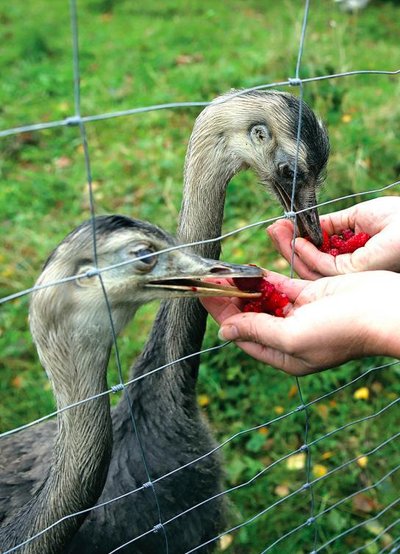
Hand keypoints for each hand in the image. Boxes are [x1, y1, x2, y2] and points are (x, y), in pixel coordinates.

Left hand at [201, 270, 399, 374]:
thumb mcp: (293, 337)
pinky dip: (264, 279)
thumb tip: (225, 332)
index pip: (244, 335)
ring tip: (221, 274)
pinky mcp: (311, 295)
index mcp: (285, 355)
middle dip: (230, 301)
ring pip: (264, 300)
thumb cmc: (343, 330)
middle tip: (207, 281)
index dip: (222, 317)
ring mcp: (301, 315)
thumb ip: (258, 331)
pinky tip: (246, 271)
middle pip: (251, 317)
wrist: (384, 309)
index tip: (202, 297)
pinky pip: (281, 286)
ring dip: (244, 288)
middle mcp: (290, 336)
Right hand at [267, 197, 399, 278]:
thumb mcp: (356, 217)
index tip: (283, 226)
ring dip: (289, 248)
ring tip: (276, 230)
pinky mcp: (350, 275)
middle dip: (286, 246)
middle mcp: (347, 272)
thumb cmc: (397, 220)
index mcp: (350, 259)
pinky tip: (296, 239)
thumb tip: (309, 224)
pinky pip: (320, 266)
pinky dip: (305, 252)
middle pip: (307, 265)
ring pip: (308, 268)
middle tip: (273, 228)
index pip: (316, 256)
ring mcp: (348, 276)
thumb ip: (331, 225)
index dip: (297, 242)